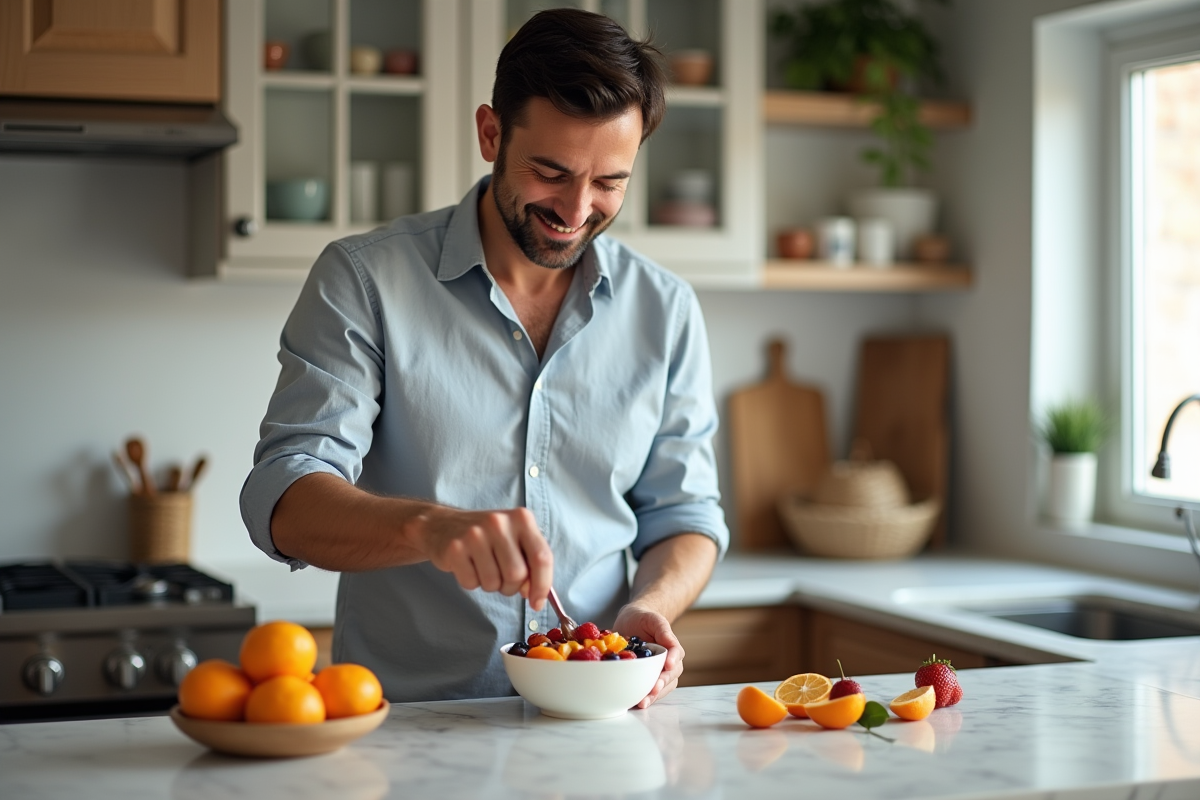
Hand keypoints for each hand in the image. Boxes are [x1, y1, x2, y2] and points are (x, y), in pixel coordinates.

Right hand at [409, 507, 552, 610]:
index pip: (542, 557)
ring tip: (483, 568)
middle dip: (511, 586)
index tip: (537, 602)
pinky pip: (471, 583)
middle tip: (502, 578)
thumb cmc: (487, 538)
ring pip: (494, 583)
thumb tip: (534, 594)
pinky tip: (468, 566)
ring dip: (491, 585)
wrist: (443, 525)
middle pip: (517, 575)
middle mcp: (499, 522)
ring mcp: (475, 534)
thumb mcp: (514, 541)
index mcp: (522, 518)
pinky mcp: (455, 548)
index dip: (543, 585)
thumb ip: (531, 564)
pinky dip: (471, 582)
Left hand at [613, 604, 683, 708]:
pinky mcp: (647, 680)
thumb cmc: (643, 619)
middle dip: (662, 684)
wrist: (630, 623)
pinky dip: (645, 698)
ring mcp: (659, 673)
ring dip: (654, 696)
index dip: (673, 661)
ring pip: (662, 687)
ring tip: (643, 702)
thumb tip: (671, 642)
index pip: (676, 654)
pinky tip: (636, 704)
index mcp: (672, 647)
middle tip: (653, 689)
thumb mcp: (653, 619)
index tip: (667, 665)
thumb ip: (663, 628)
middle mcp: (669, 663)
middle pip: (671, 675)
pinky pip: (650, 691)